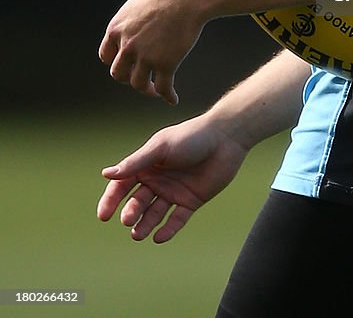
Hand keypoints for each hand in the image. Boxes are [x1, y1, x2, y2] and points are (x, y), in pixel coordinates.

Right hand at [97, 115, 246, 242]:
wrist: (225, 138)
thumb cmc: (191, 136)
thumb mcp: (161, 148)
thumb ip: (136, 162)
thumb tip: (106, 174)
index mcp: (147, 164)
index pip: (123, 185)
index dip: (111, 200)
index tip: (104, 215)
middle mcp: (158, 179)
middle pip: (138, 201)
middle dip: (131, 212)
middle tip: (128, 220)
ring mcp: (174, 191)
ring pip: (154, 213)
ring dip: (145, 224)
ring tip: (138, 234)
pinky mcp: (191, 201)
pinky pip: (176, 220)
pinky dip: (167, 229)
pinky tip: (158, 237)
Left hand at [99, 0, 206, 104]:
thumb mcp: (136, 6)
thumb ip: (127, 24)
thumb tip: (125, 35)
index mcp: (116, 30)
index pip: (106, 56)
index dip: (118, 62)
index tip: (130, 64)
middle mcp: (127, 45)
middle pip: (119, 74)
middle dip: (130, 78)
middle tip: (143, 78)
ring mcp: (146, 56)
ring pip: (139, 84)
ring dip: (147, 89)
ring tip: (157, 89)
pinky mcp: (166, 63)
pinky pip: (163, 88)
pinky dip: (167, 96)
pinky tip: (173, 98)